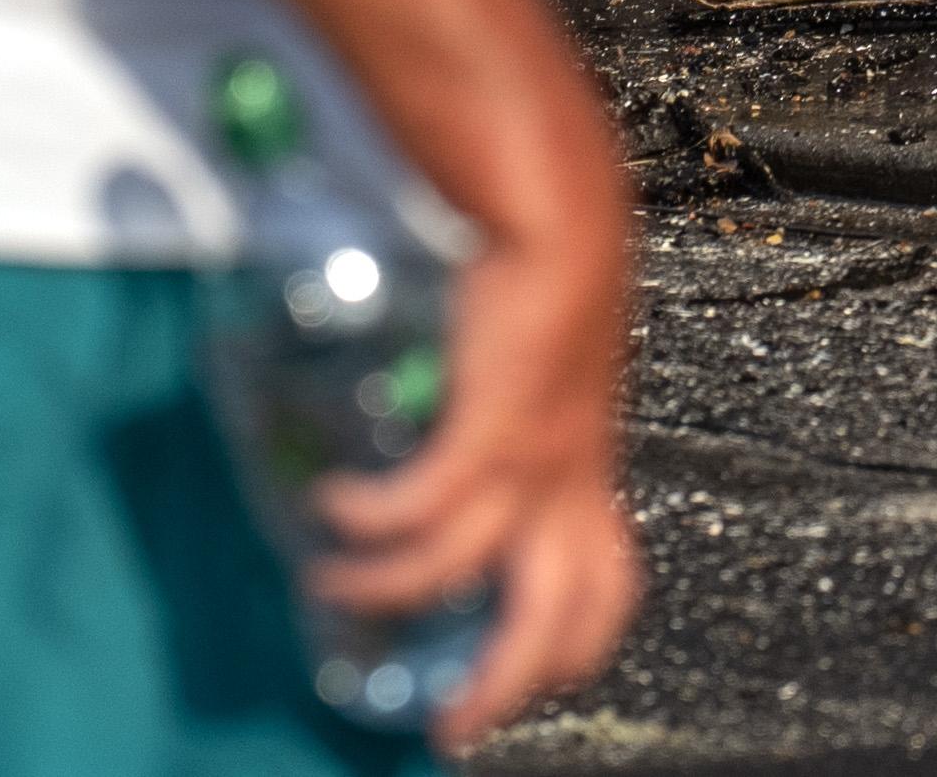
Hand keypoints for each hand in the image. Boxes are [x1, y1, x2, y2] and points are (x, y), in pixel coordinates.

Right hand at [312, 206, 638, 746]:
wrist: (558, 211)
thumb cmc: (555, 273)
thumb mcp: (554, 365)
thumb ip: (525, 408)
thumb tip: (471, 423)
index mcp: (590, 470)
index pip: (607, 588)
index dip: (573, 648)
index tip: (530, 682)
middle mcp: (570, 477)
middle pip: (551, 619)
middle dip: (500, 686)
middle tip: (448, 726)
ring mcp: (533, 455)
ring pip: (457, 567)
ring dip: (385, 588)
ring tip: (329, 581)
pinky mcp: (490, 424)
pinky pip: (420, 504)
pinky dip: (370, 520)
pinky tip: (333, 507)